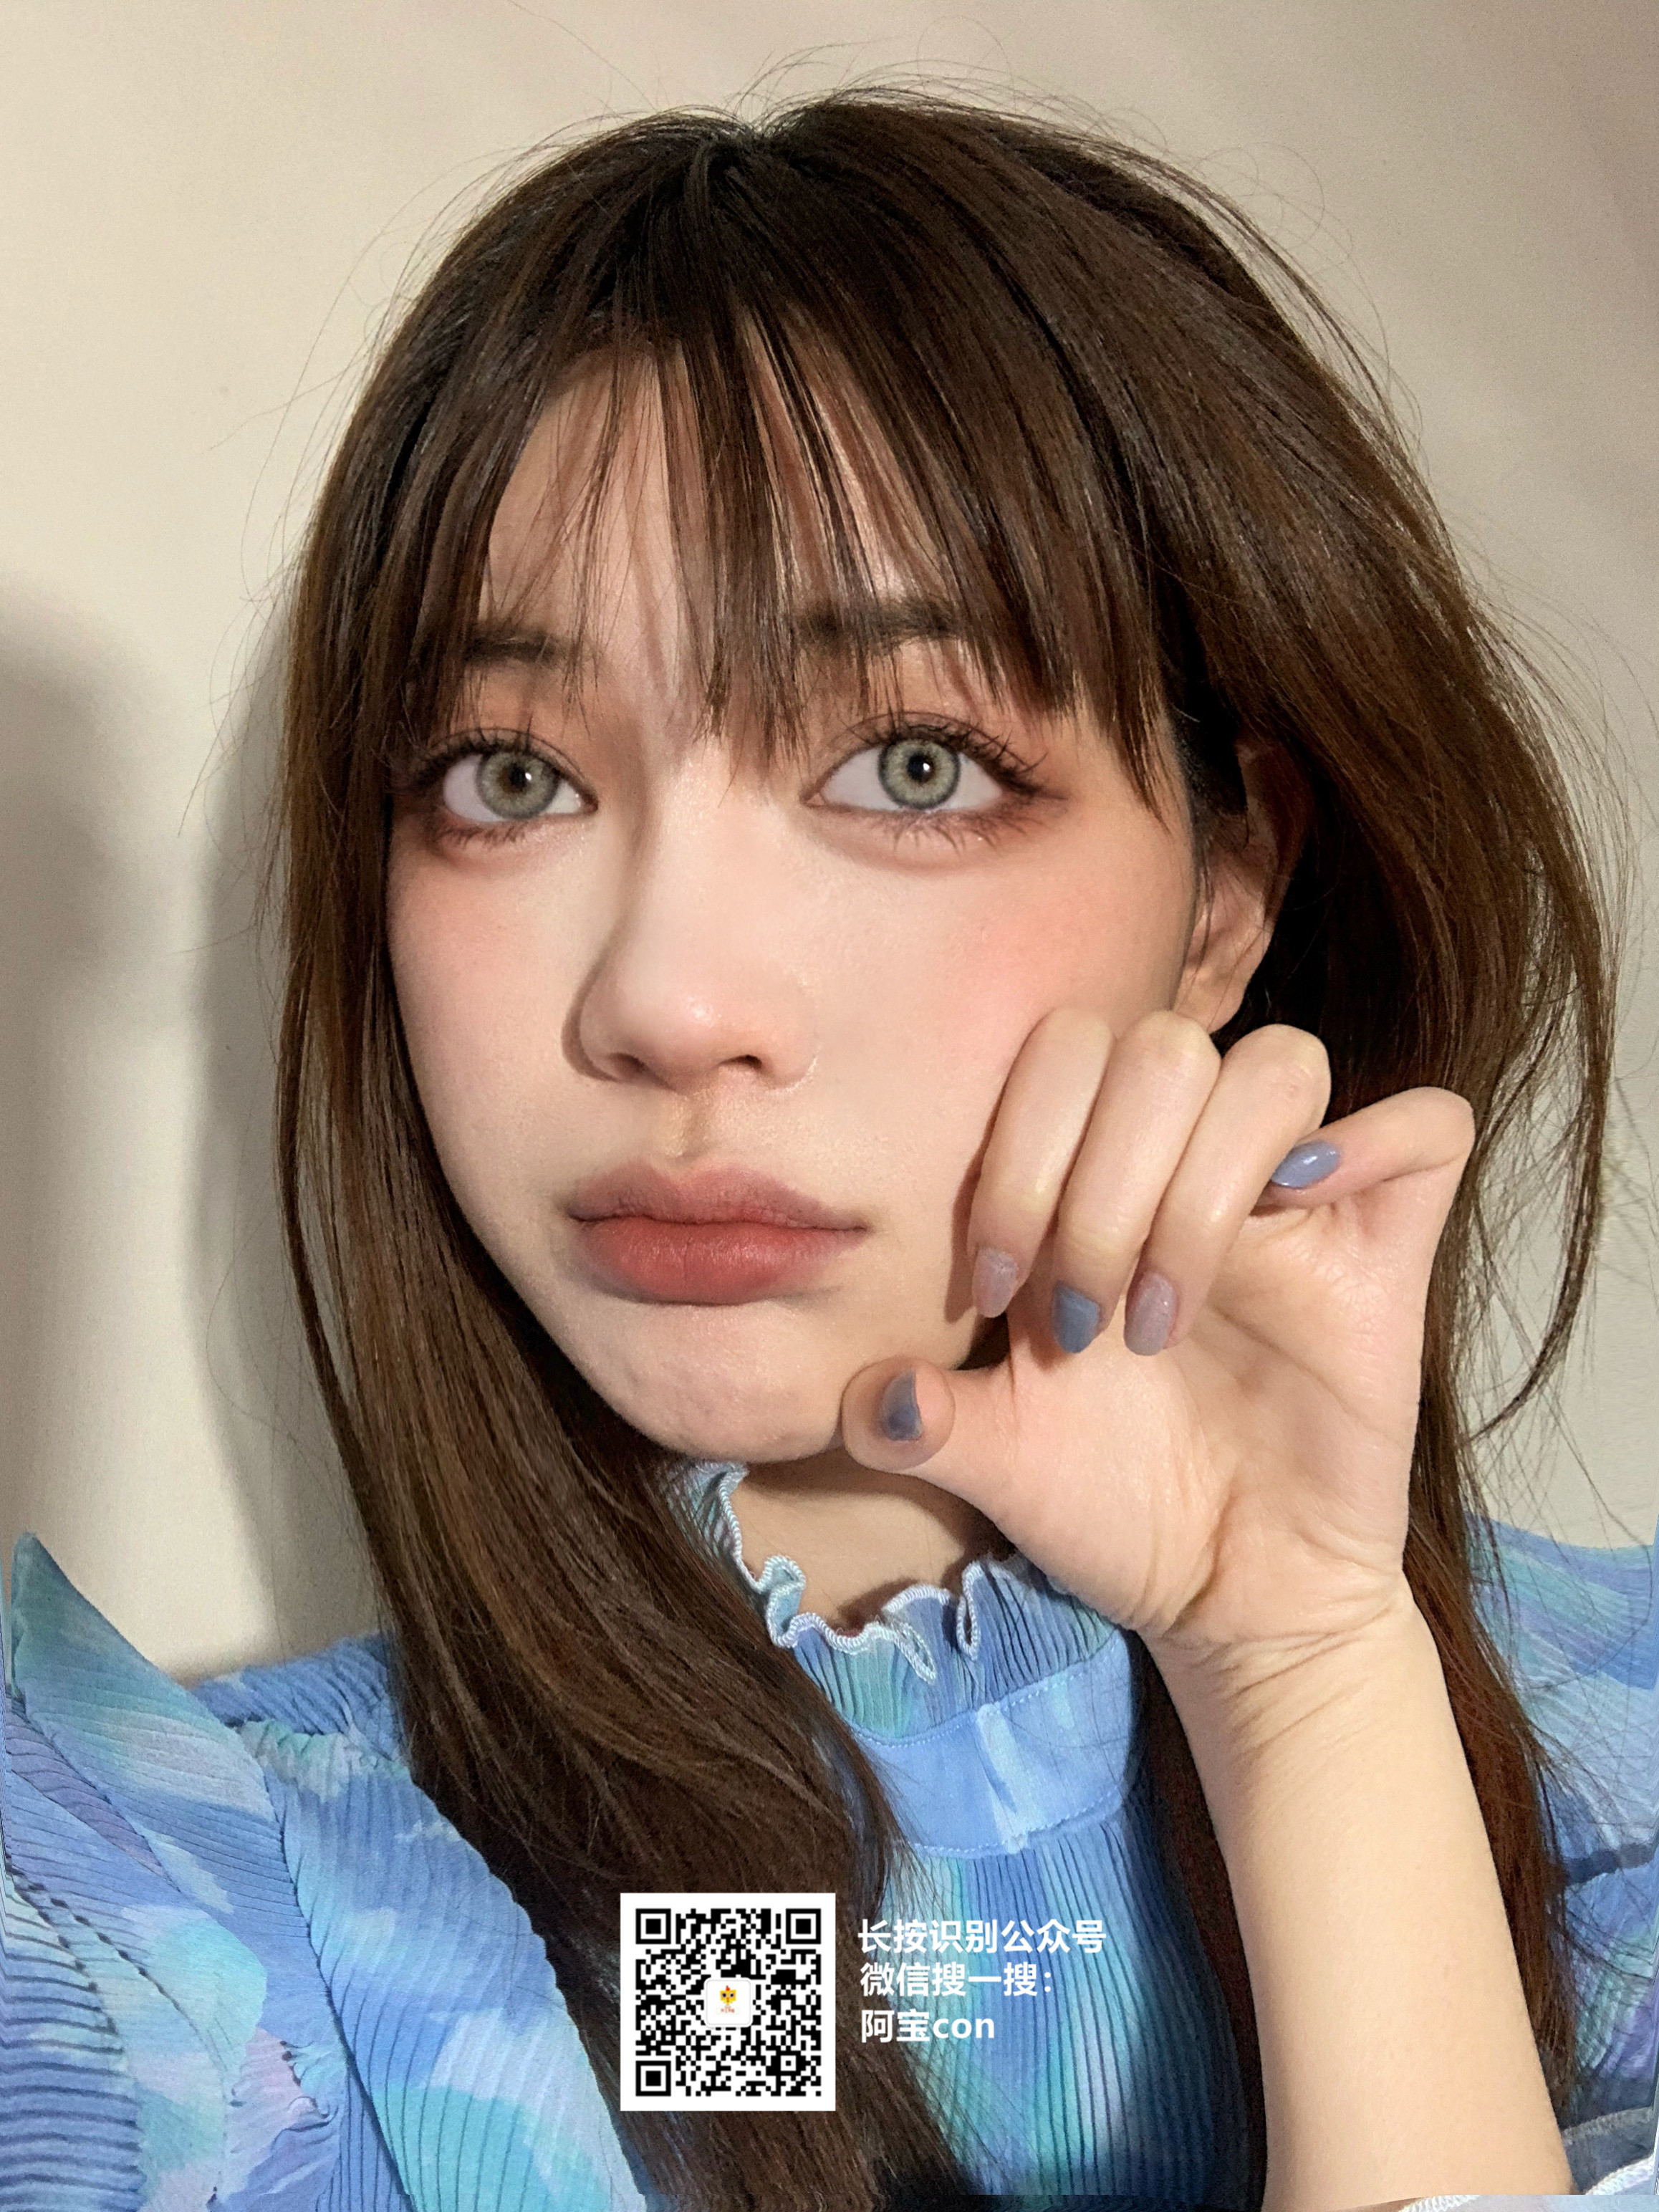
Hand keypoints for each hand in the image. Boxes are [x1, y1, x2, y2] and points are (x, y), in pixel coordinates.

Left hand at [838, 1007, 1474, 1675]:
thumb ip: (917, 1419)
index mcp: (1090, 1177)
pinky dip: (1371, 1142)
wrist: (1223, 1596)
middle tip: (1080, 1324)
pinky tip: (1301, 1222)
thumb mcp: (996, 1458)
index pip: (1060, 1052)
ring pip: (1276, 1065)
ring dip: (1205, 1186)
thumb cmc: (1111, 1503)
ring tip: (1162, 1320)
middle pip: (1160, 1047)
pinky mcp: (1386, 1250)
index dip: (1019, 1153)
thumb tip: (866, 1397)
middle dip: (1100, 1187)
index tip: (996, 1289)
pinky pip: (1424, 1128)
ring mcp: (1298, 1199)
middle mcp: (1192, 1162)